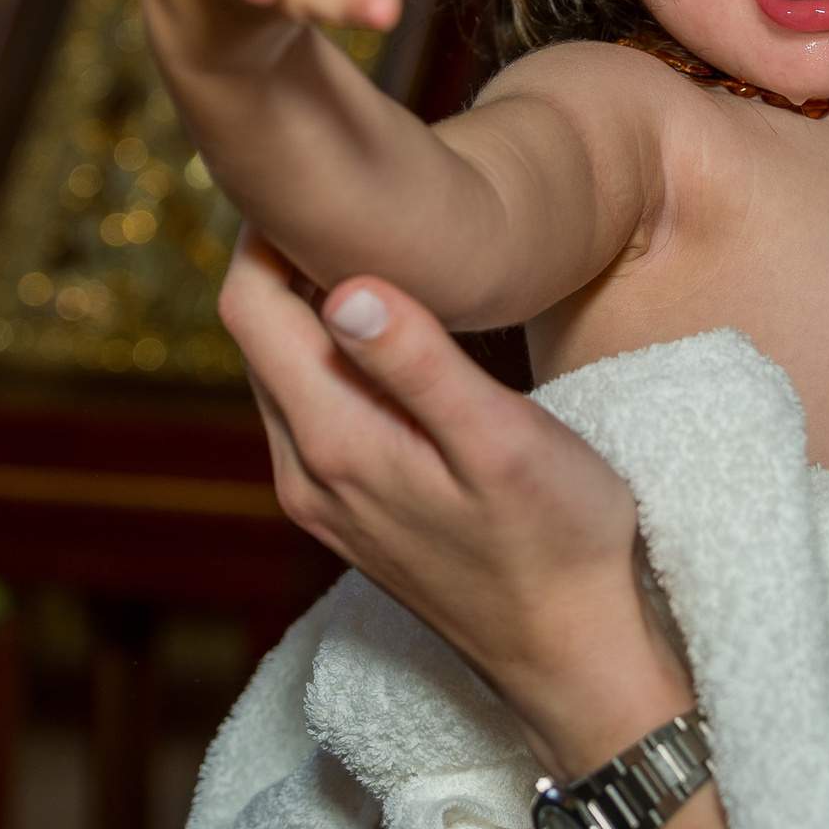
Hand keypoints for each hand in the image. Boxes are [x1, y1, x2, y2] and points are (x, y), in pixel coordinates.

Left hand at [217, 232, 694, 773]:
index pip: (251, 308)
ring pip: (281, 374)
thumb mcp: (502, 442)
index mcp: (334, 444)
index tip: (323, 174)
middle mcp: (306, 474)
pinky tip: (391, 335)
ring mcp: (323, 500)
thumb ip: (419, 363)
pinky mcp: (352, 514)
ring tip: (376, 246)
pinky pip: (312, 412)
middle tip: (351, 191)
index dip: (270, 229)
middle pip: (255, 337)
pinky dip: (331, 357)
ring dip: (308, 308)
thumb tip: (341, 281)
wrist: (577, 654)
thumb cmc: (561, 541)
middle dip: (284, 259)